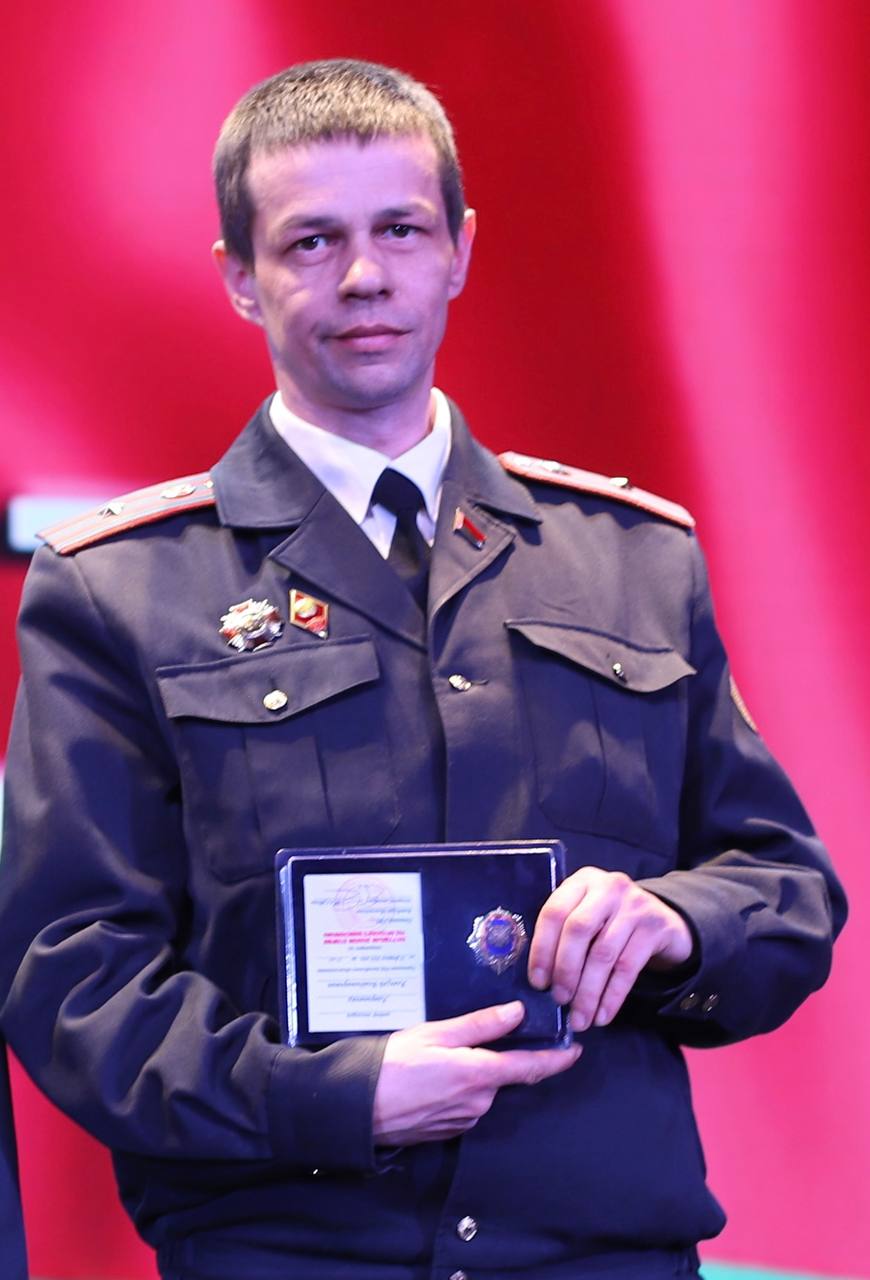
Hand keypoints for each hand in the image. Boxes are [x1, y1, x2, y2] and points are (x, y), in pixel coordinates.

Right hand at [372, 1000, 581, 1145]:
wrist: (357, 1108)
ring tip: (433, 1057)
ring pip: (480, 1088)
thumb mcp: (436, 1033)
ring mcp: (464, 1120)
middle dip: (490, 1057)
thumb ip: (480, 1025)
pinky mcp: (448, 1131)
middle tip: (460, 1039)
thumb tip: (517, 1013)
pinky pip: (463, 1103)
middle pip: (500, 1075)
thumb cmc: (393, 1064)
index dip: (557, 1059)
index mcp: (480, 1075)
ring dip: (469, 1072)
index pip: (531, 1067)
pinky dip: (455, 1088)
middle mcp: (479, 1103)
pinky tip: (429, 1077)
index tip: (576, 1049)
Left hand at [528, 868, 693, 1031]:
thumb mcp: (587, 913)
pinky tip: (602, 1015)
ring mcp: (635, 905)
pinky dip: (612, 997)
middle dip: (565, 970)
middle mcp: (608, 887)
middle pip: (578, 930)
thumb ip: (564, 933)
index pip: (554, 912)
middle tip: (559, 1000)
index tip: (538, 982)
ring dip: (588, 992)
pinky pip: (628, 968)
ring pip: (604, 954)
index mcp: (582, 881)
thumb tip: (543, 979)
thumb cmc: (611, 921)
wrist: (663, 919)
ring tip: (579, 1018)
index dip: (543, 949)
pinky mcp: (655, 927)